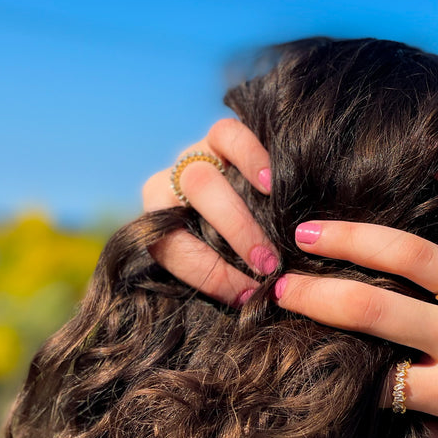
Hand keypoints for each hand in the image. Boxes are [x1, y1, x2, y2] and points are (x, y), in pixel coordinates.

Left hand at [142, 119, 278, 303]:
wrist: (244, 197)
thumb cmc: (231, 247)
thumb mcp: (219, 263)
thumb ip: (225, 275)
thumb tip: (251, 302)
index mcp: (158, 225)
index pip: (171, 249)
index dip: (210, 277)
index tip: (247, 297)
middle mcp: (168, 187)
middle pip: (187, 216)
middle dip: (231, 242)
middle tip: (268, 268)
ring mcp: (191, 157)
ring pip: (202, 179)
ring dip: (240, 216)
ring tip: (279, 237)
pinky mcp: (217, 136)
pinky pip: (227, 136)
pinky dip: (250, 159)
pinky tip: (272, 185)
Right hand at [273, 165, 437, 437]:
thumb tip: (394, 420)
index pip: (380, 378)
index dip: (342, 371)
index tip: (317, 356)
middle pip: (376, 312)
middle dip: (318, 295)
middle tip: (278, 280)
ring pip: (416, 259)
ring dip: (357, 239)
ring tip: (313, 228)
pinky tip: (435, 165)